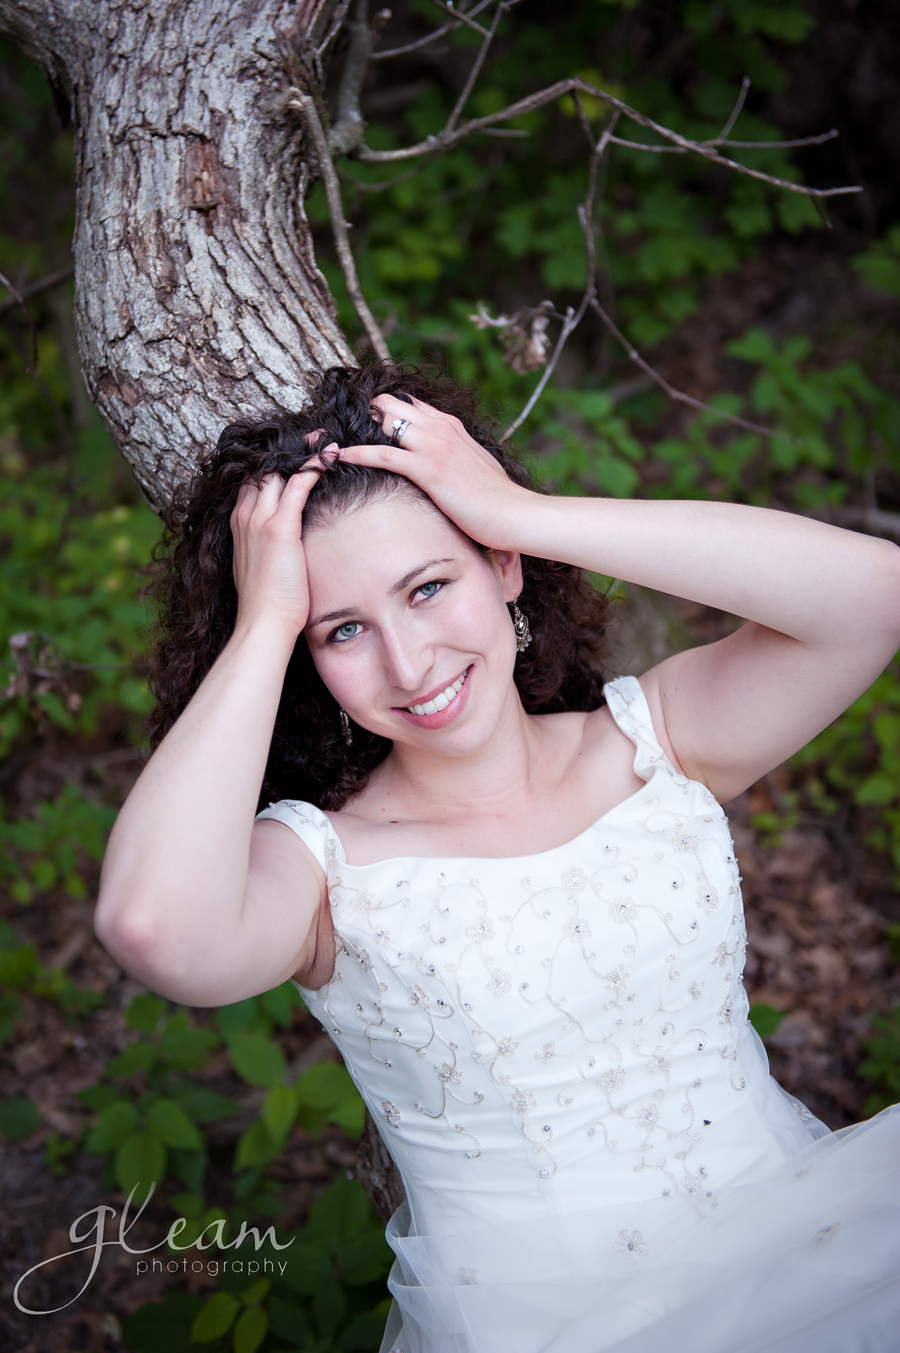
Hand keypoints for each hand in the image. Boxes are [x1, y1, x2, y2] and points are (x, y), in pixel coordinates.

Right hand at [229, 449, 334, 635]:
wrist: (262, 622)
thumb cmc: (266, 602)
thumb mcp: (261, 566)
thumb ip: (267, 548)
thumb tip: (284, 546)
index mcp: (239, 524)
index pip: (253, 481)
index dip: (272, 465)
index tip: (293, 454)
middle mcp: (246, 516)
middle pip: (264, 469)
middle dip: (287, 451)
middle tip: (312, 437)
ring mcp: (260, 520)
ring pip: (279, 470)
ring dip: (303, 451)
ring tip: (324, 438)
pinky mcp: (280, 527)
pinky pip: (298, 483)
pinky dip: (314, 464)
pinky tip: (331, 453)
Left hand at [337, 394, 535, 549]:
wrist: (515, 514)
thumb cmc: (496, 498)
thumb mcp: (473, 466)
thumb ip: (453, 456)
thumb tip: (437, 463)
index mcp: (450, 426)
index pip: (408, 403)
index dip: (381, 410)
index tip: (358, 419)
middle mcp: (441, 428)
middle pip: (391, 405)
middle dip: (361, 413)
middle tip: (333, 425)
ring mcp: (434, 446)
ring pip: (385, 422)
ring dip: (354, 428)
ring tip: (326, 437)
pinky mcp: (429, 468)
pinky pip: (384, 454)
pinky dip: (358, 453)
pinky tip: (338, 455)